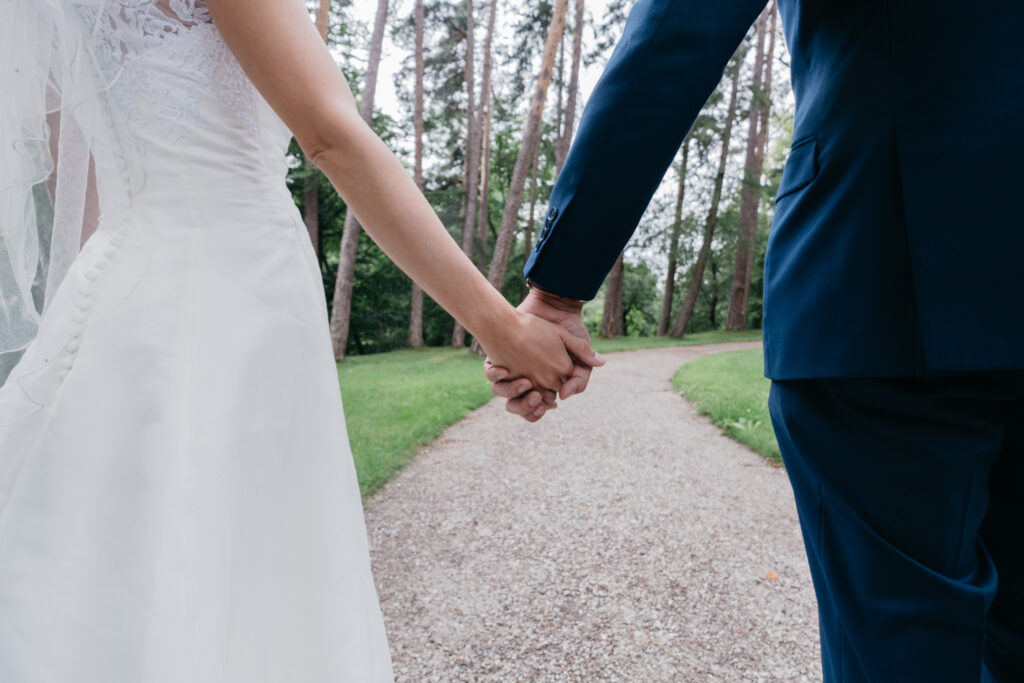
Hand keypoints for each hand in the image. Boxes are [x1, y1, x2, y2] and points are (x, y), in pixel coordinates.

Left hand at [478, 308, 600, 408]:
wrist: (552, 306)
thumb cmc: (568, 328)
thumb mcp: (579, 353)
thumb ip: (581, 376)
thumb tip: (565, 396)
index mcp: (544, 382)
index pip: (537, 407)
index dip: (538, 410)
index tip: (545, 406)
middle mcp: (525, 378)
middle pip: (517, 405)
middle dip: (523, 406)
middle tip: (533, 397)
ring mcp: (512, 368)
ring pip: (502, 393)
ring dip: (510, 392)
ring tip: (524, 383)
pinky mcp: (500, 356)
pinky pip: (491, 374)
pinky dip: (495, 375)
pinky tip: (504, 369)